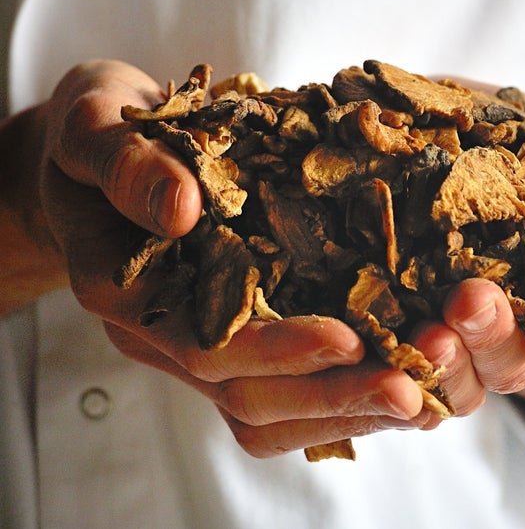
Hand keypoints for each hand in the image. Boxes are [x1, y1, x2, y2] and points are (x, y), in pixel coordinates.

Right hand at [37, 60, 429, 456]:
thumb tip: (179, 207)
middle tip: (413, 389)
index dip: (274, 348)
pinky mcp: (241, 322)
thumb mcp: (94, 124)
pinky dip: (346, 384)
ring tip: (425, 392)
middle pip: (248, 394)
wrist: (105, 148)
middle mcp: (168, 330)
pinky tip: (404, 371)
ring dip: (349, 404)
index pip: (204, 344)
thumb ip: (125, 163)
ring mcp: (206, 333)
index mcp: (128, 290)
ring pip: (275, 404)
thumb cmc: (99, 130)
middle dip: (331, 395)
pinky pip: (291, 380)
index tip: (347, 337)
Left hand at [410, 103, 524, 424]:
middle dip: (495, 331)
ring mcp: (452, 346)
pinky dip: (399, 391)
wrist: (442, 183)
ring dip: (448, 366)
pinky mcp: (402, 353)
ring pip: (463, 383)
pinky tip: (382, 372)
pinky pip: (404, 390)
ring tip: (429, 338)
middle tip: (472, 298)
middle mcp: (502, 329)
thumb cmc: (510, 168)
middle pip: (513, 358)